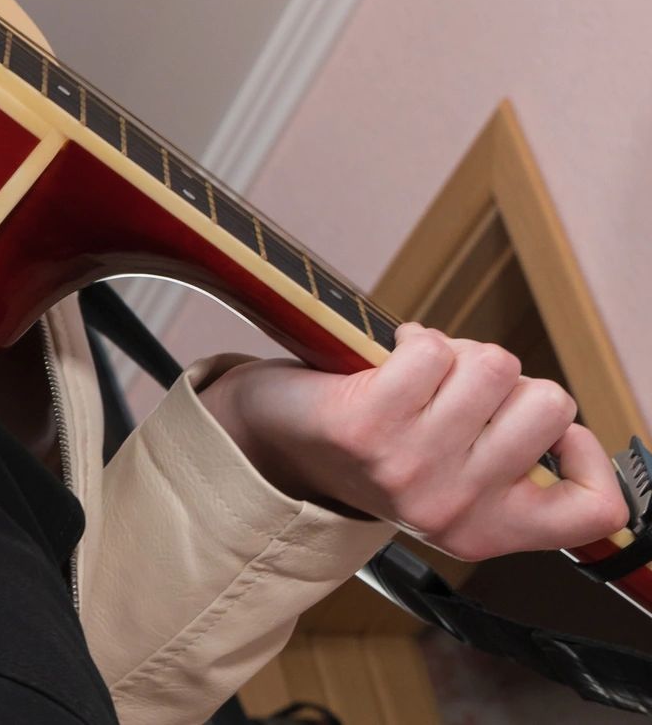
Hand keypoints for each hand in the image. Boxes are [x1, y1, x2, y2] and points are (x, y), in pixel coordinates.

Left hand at [200, 324, 628, 560]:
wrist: (274, 441)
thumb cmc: (375, 447)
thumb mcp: (453, 480)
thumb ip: (508, 465)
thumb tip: (563, 424)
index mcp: (486, 530)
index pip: (595, 511)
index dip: (589, 455)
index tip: (551, 432)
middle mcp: (452, 508)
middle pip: (547, 405)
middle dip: (505, 381)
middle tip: (456, 393)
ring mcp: (411, 468)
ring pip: (494, 367)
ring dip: (458, 354)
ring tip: (421, 374)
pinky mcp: (368, 424)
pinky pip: (434, 349)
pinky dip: (416, 340)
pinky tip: (392, 357)